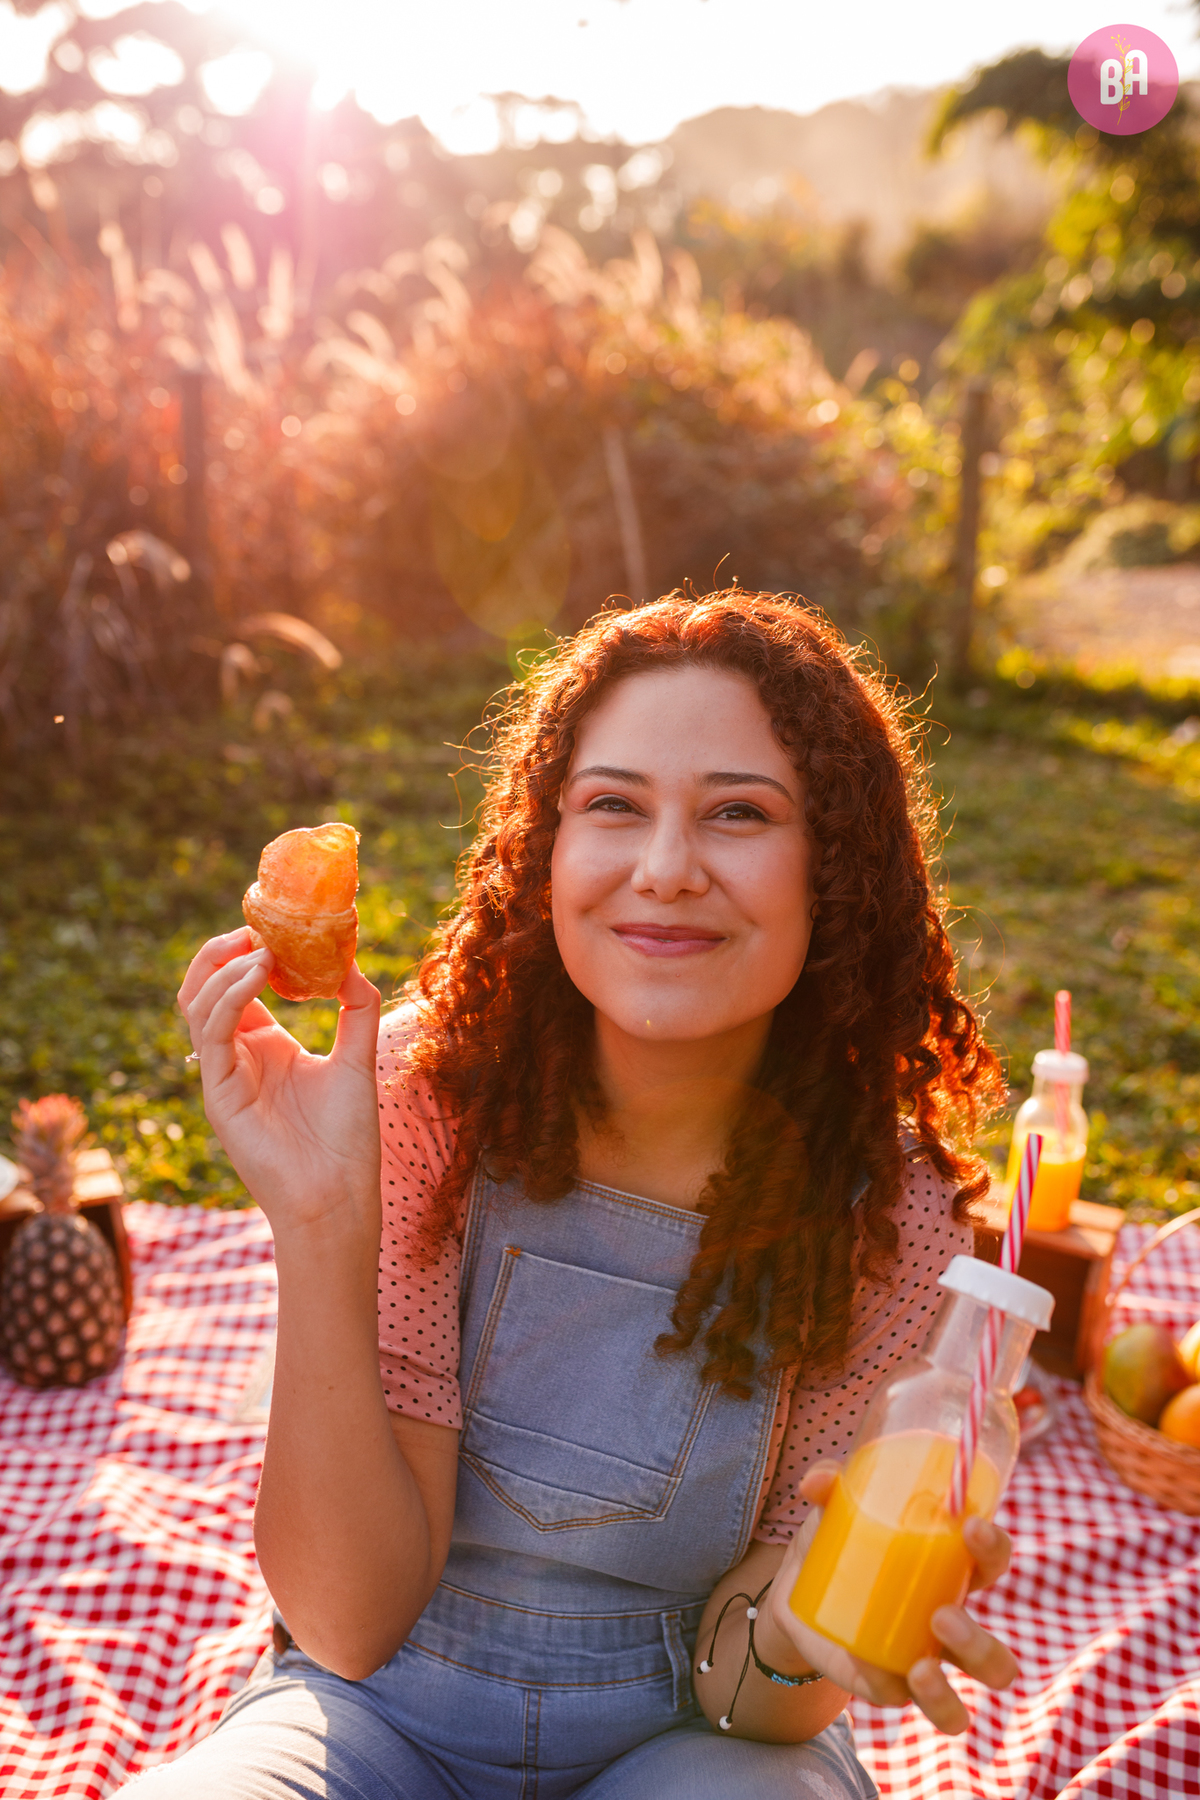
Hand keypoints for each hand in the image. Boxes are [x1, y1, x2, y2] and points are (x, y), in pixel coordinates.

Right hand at [178, 928, 381, 1236]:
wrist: (339, 1196)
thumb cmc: (346, 1139)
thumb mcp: (356, 1061)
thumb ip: (356, 1009)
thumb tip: (351, 963)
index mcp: (266, 1046)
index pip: (239, 986)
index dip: (251, 952)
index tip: (280, 926)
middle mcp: (238, 1056)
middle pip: (205, 988)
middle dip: (223, 951)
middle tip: (257, 928)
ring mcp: (223, 1075)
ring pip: (197, 1004)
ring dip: (225, 968)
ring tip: (261, 949)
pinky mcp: (219, 1094)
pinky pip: (211, 1033)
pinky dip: (229, 997)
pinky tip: (257, 975)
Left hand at [760, 1463, 1018, 1735]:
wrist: (796, 1592)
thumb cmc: (837, 1540)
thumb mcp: (835, 1510)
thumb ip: (830, 1488)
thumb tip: (816, 1479)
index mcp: (950, 1573)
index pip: (992, 1562)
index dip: (995, 1548)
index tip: (972, 1526)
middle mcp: (946, 1628)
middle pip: (993, 1657)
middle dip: (979, 1644)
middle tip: (942, 1614)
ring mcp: (919, 1663)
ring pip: (958, 1704)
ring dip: (946, 1692)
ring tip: (921, 1666)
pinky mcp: (883, 1685)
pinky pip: (895, 1698)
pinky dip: (884, 1686)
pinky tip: (867, 1665)